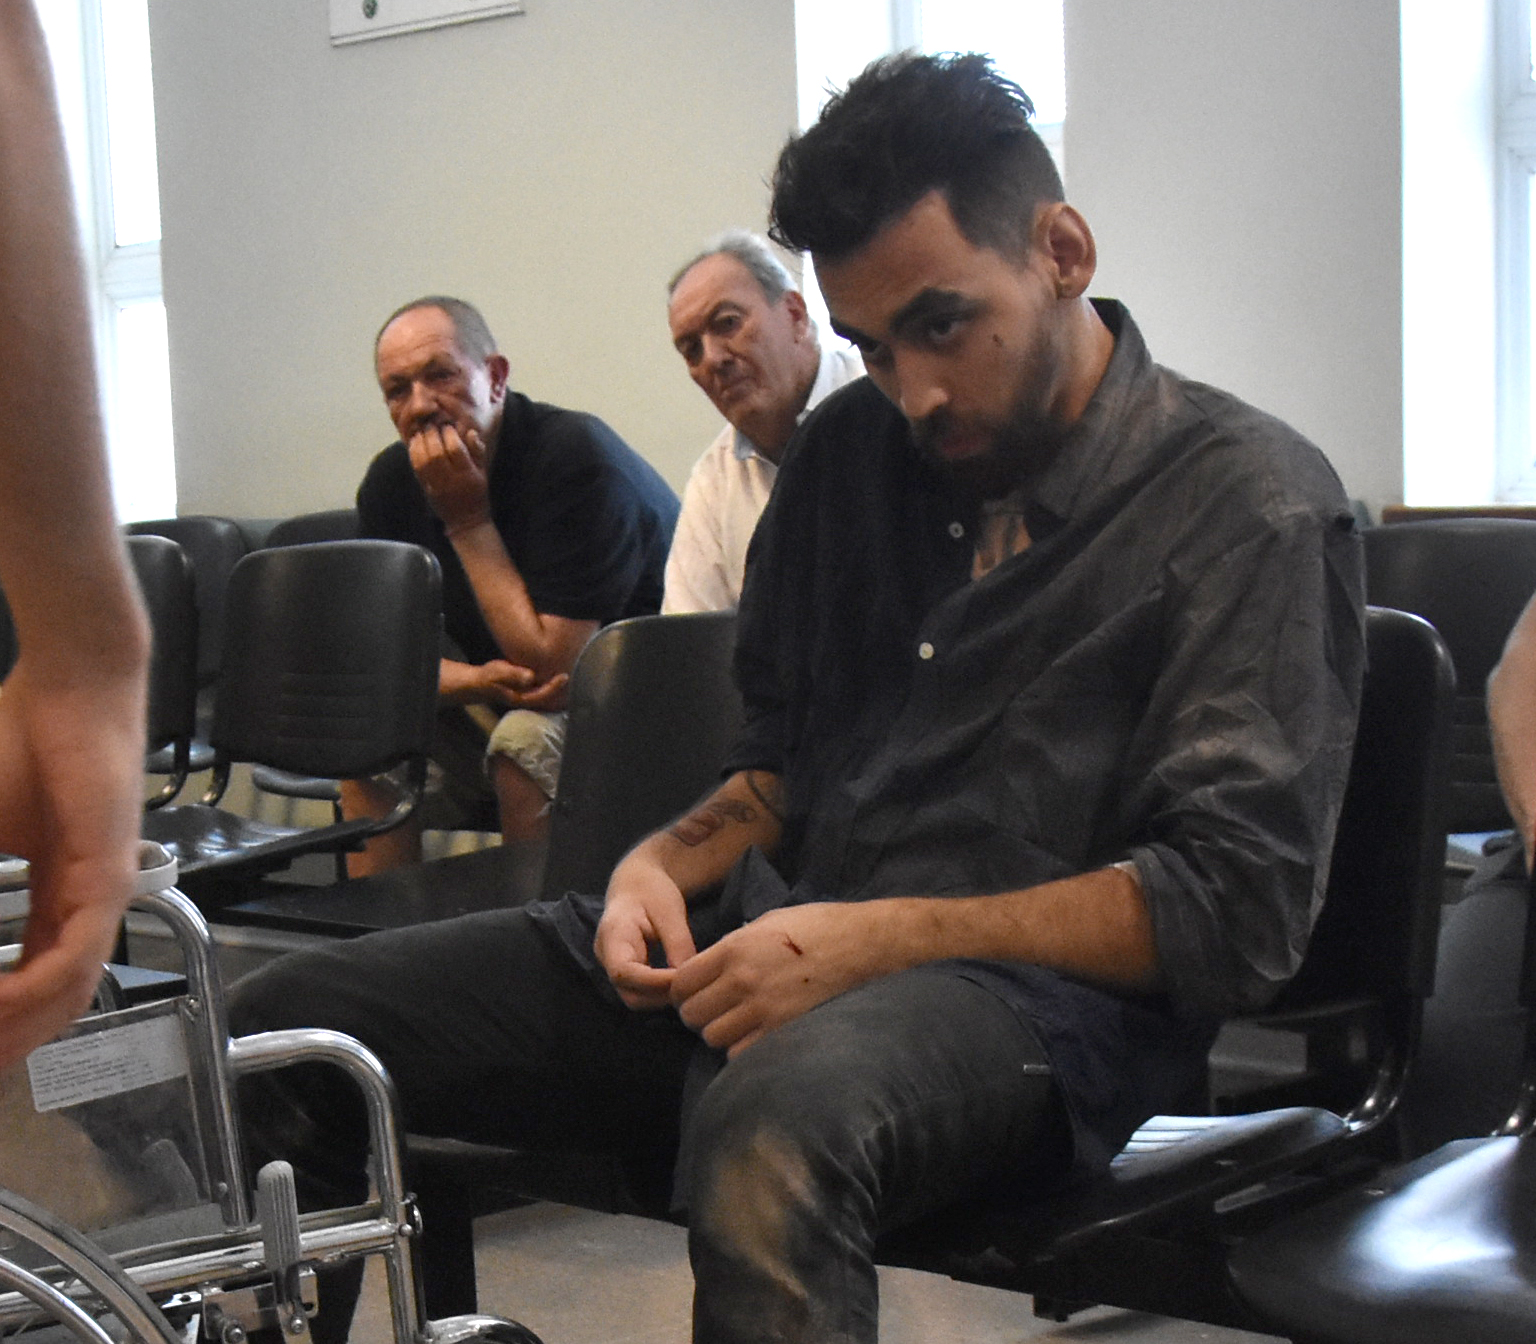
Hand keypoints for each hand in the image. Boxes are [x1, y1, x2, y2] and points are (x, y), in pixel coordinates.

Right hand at [0, 660, 144, 1068]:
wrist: (69, 692)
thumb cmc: (16, 746)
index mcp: (55, 897)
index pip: (23, 979)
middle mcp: (85, 906)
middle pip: (46, 1001)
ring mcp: (101, 895)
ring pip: (63, 992)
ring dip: (10, 1028)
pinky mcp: (107, 878)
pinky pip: (76, 956)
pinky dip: (33, 989)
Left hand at [408, 423, 490, 532]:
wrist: (465, 520)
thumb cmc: (477, 493)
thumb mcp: (483, 473)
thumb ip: (477, 452)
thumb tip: (470, 432)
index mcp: (468, 474)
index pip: (456, 450)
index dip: (450, 435)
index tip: (448, 426)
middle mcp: (451, 479)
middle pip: (437, 453)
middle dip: (432, 435)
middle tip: (431, 424)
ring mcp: (437, 485)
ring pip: (424, 460)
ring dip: (421, 442)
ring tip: (422, 431)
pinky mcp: (426, 488)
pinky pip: (417, 468)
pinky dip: (413, 453)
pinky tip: (414, 443)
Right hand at [476, 661, 569, 711]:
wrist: (479, 683)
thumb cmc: (488, 678)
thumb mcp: (498, 673)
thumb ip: (513, 675)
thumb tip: (530, 676)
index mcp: (521, 698)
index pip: (543, 695)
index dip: (555, 687)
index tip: (565, 676)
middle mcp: (527, 699)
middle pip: (550, 698)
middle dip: (562, 689)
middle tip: (577, 674)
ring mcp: (527, 696)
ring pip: (547, 694)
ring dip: (559, 686)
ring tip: (572, 674)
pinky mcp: (527, 690)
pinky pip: (543, 688)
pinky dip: (551, 683)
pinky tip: (559, 675)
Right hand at [595, 855, 697, 1009]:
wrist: (637, 884)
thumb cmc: (652, 890)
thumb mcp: (669, 910)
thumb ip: (677, 943)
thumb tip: (686, 978)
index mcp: (612, 936)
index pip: (624, 972)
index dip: (653, 983)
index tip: (682, 981)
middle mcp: (607, 957)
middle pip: (628, 993)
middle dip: (660, 997)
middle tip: (691, 988)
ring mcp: (613, 967)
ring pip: (634, 997)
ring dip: (661, 998)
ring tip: (688, 987)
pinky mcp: (626, 973)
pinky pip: (640, 992)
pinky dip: (660, 994)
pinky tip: (680, 985)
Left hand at [671, 902, 880, 1056]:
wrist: (864, 945)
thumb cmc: (818, 928)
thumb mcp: (768, 922)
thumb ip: (734, 945)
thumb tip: (711, 967)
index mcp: (735, 948)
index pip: (682, 982)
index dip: (683, 991)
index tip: (694, 993)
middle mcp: (743, 980)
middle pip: (691, 1014)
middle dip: (698, 1014)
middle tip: (716, 1010)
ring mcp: (763, 1009)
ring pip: (712, 1037)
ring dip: (720, 1033)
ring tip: (738, 1022)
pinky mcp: (783, 1032)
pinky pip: (740, 1055)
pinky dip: (741, 1050)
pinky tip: (755, 1035)